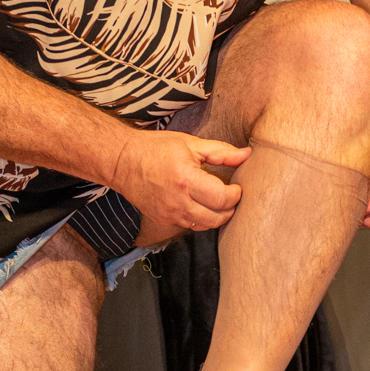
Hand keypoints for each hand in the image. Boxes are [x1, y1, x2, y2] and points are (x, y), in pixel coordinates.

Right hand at [111, 128, 249, 241]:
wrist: (122, 162)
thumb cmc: (156, 149)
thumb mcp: (191, 144)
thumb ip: (221, 152)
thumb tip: (246, 155)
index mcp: (186, 179)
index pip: (222, 198)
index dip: (236, 195)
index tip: (236, 187)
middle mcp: (178, 201)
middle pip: (217, 218)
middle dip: (230, 209)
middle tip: (231, 196)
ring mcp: (169, 214)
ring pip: (204, 226)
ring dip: (216, 217)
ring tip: (218, 202)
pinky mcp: (163, 220)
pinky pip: (189, 226)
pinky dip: (200, 219)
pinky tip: (201, 205)